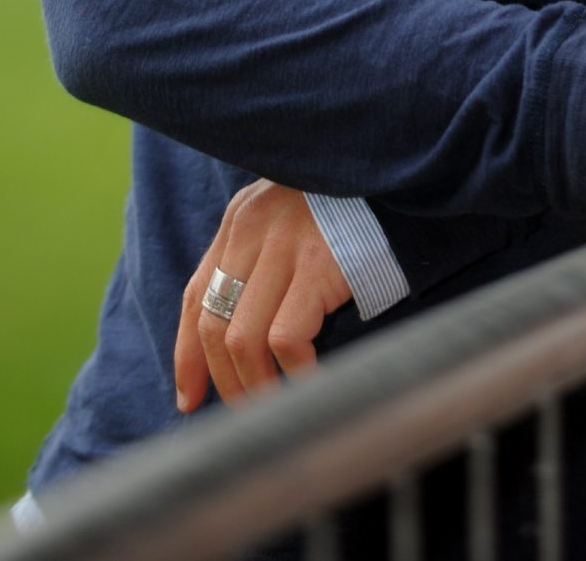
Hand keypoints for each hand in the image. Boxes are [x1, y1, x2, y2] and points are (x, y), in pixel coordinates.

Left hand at [174, 180, 352, 411]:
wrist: (396, 173)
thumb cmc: (350, 207)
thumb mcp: (290, 220)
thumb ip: (259, 261)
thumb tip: (234, 344)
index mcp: (241, 218)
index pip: (195, 296)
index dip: (189, 355)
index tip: (190, 400)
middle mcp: (253, 227)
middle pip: (214, 323)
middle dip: (225, 380)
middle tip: (247, 413)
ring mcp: (284, 244)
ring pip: (243, 339)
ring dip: (256, 385)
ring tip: (277, 407)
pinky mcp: (318, 263)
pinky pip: (287, 338)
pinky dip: (294, 372)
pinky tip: (310, 381)